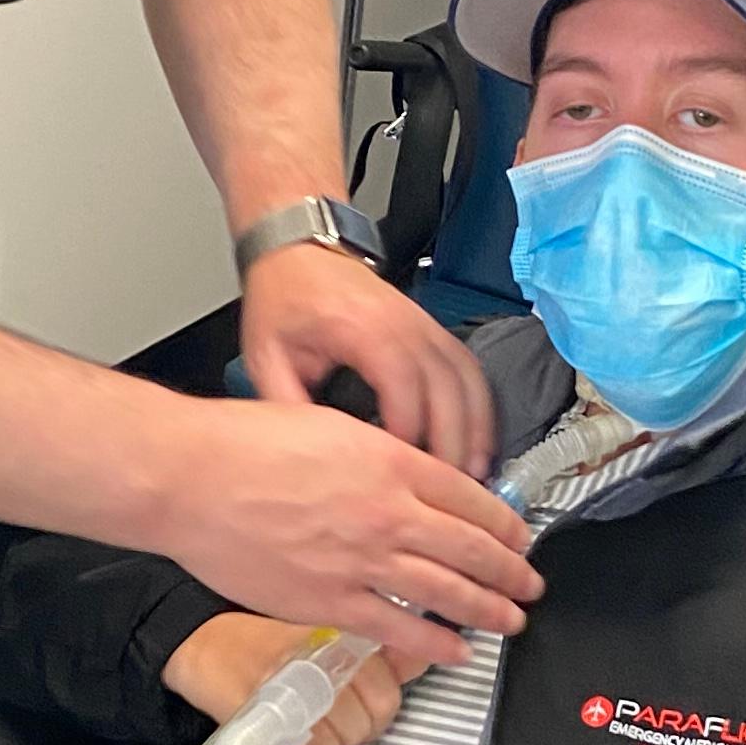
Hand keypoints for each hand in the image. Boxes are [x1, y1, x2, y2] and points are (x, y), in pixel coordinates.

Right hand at [160, 612, 427, 744]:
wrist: (199, 642)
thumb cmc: (266, 639)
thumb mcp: (326, 630)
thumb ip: (379, 650)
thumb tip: (425, 658)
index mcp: (340, 643)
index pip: (388, 697)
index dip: (377, 708)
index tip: (358, 701)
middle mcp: (318, 669)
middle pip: (365, 728)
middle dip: (352, 730)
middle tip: (328, 716)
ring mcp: (288, 700)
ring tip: (301, 725)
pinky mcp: (259, 729)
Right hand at [162, 394, 537, 654]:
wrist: (191, 478)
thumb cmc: (244, 445)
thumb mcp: (331, 427)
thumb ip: (378, 456)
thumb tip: (410, 478)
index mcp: (390, 462)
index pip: (470, 497)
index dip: (504, 523)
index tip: (518, 537)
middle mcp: (386, 512)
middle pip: (472, 547)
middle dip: (511, 572)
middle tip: (530, 584)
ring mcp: (362, 560)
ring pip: (448, 592)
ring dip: (489, 609)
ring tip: (511, 620)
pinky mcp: (331, 601)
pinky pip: (399, 629)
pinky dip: (435, 644)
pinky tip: (457, 651)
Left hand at [240, 242, 496, 475]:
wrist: (300, 251)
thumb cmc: (284, 298)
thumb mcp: (266, 354)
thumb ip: (286, 405)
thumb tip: (306, 457)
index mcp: (362, 328)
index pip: (402, 386)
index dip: (407, 435)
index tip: (402, 475)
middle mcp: (403, 324)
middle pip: (447, 390)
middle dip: (451, 445)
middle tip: (448, 493)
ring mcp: (424, 324)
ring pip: (468, 382)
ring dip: (474, 431)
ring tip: (474, 477)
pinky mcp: (433, 329)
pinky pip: (470, 371)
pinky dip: (479, 409)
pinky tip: (477, 443)